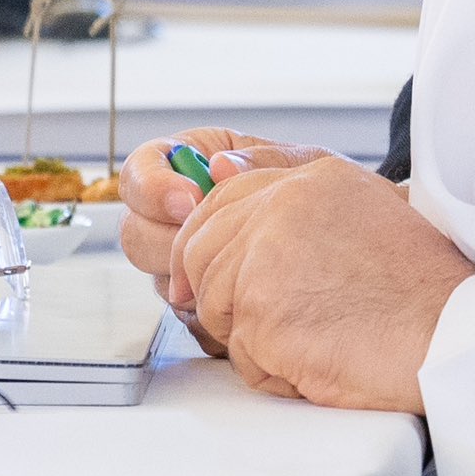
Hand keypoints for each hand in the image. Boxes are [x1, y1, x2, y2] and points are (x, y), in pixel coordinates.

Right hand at [117, 128, 320, 295]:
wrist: (340, 240)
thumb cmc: (311, 192)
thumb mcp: (296, 163)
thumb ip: (259, 159)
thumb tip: (220, 166)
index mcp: (187, 167)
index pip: (137, 174)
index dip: (153, 189)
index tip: (189, 199)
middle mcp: (174, 218)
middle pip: (135, 233)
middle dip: (169, 241)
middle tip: (213, 241)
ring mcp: (182, 263)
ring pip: (159, 279)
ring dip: (195, 279)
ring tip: (239, 267)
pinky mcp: (200, 302)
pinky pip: (188, 316)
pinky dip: (214, 312)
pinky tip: (246, 297)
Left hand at [170, 153, 474, 413]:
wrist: (450, 335)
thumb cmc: (419, 289)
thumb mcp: (365, 210)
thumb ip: (294, 192)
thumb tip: (218, 171)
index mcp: (309, 180)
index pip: (222, 197)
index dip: (204, 239)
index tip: (202, 274)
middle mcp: (282, 208)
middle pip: (199, 250)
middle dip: (213, 292)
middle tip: (251, 324)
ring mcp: (267, 258)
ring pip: (213, 304)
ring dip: (250, 336)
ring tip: (310, 341)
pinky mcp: (262, 313)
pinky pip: (239, 353)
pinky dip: (271, 370)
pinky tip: (318, 363)